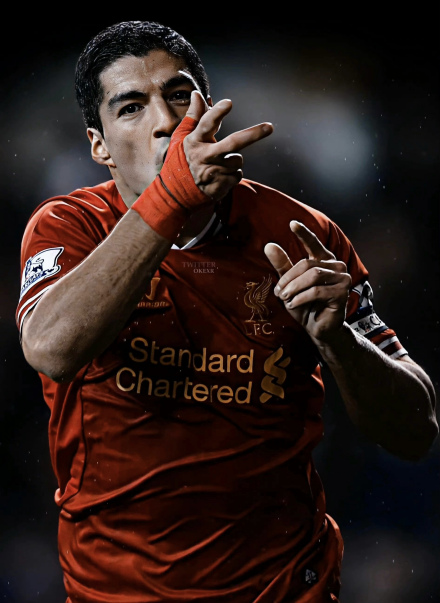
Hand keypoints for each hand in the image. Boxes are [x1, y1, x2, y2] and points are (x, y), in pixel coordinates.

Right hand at [183, 90, 272, 201]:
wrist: (178, 191)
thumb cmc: (184, 158)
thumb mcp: (184, 136)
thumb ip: (194, 116)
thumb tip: (197, 94)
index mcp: (195, 141)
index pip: (206, 124)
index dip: (218, 112)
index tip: (229, 103)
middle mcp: (205, 156)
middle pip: (233, 143)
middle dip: (253, 134)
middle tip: (270, 127)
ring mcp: (214, 172)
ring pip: (238, 160)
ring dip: (233, 161)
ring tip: (218, 165)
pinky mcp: (220, 186)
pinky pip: (237, 175)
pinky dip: (232, 175)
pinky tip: (220, 176)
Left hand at [264, 220, 351, 344]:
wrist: (318, 328)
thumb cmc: (305, 305)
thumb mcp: (290, 285)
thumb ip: (282, 266)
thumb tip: (269, 246)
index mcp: (324, 260)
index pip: (314, 244)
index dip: (304, 234)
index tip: (292, 224)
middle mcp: (336, 266)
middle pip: (307, 264)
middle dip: (289, 279)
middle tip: (278, 292)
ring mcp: (343, 279)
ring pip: (312, 276)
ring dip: (294, 289)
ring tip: (285, 299)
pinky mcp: (342, 293)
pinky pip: (317, 291)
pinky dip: (301, 298)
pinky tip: (294, 304)